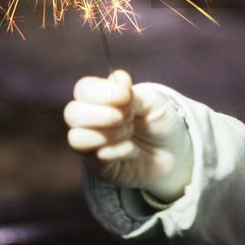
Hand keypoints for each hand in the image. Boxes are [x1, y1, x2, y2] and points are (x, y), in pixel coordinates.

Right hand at [65, 69, 192, 200]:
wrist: (173, 153)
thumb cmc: (159, 122)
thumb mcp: (153, 102)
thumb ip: (134, 93)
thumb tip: (119, 78)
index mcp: (100, 97)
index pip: (83, 89)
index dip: (102, 92)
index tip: (127, 96)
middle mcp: (89, 119)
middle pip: (71, 113)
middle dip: (102, 115)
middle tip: (128, 117)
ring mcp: (91, 144)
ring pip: (76, 138)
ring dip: (109, 134)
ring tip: (129, 133)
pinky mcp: (97, 166)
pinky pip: (97, 158)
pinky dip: (120, 151)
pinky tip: (133, 150)